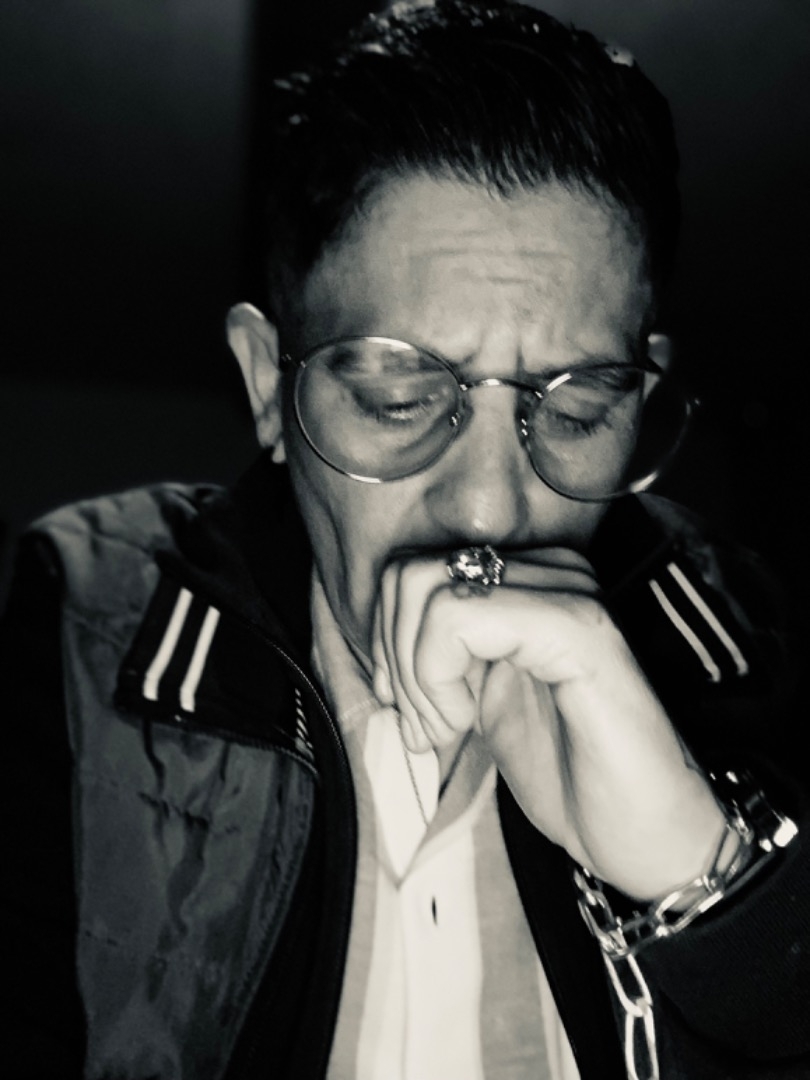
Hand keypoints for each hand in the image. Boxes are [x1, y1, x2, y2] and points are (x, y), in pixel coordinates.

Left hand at [371, 549, 726, 900]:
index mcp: (533, 584)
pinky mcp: (577, 630)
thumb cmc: (574, 778)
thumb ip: (443, 660)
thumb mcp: (483, 703)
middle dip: (395, 659)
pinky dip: (437, 677)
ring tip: (447, 727)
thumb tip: (379, 643)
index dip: (388, 642)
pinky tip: (467, 723)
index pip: (416, 570)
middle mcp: (554, 573)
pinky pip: (459, 617)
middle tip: (428, 724)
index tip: (408, 707)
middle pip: (413, 573)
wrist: (647, 838)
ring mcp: (569, 595)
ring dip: (415, 674)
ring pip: (429, 591)